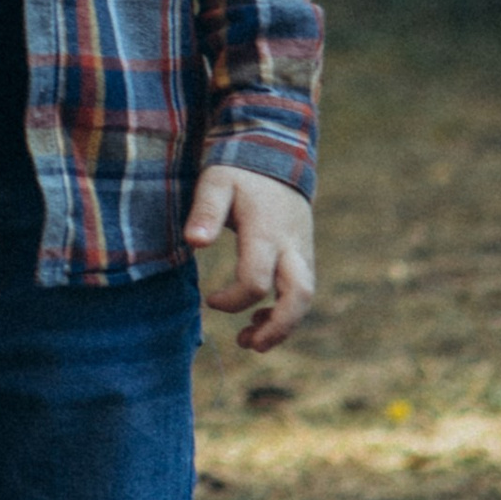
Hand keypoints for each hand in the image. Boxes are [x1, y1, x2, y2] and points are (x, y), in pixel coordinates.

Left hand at [183, 162, 314, 353]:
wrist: (275, 156)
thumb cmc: (239, 172)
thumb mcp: (215, 182)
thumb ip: (205, 211)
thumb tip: (194, 243)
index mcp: (267, 231)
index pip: (256, 280)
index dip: (232, 299)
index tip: (209, 299)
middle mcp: (291, 245)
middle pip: (300, 296)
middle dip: (277, 327)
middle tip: (248, 344)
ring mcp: (302, 250)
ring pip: (305, 297)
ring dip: (282, 325)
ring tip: (251, 341)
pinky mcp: (303, 254)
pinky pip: (303, 290)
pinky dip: (286, 311)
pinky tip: (261, 318)